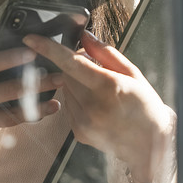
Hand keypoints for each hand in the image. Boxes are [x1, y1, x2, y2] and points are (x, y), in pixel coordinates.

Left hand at [23, 30, 174, 182]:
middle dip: (75, 68)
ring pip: (66, 90)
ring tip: (100, 93)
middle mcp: (92, 107)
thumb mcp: (133, 74)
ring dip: (76, 85)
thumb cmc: (146, 107)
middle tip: (95, 70)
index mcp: (108, 87)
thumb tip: (84, 37)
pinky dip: (77, 101)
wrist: (152, 146)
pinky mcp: (78, 132)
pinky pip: (68, 106)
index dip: (48, 49)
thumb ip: (105, 53)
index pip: (70, 63)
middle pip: (66, 74)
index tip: (31, 39)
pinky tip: (97, 107)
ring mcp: (83, 122)